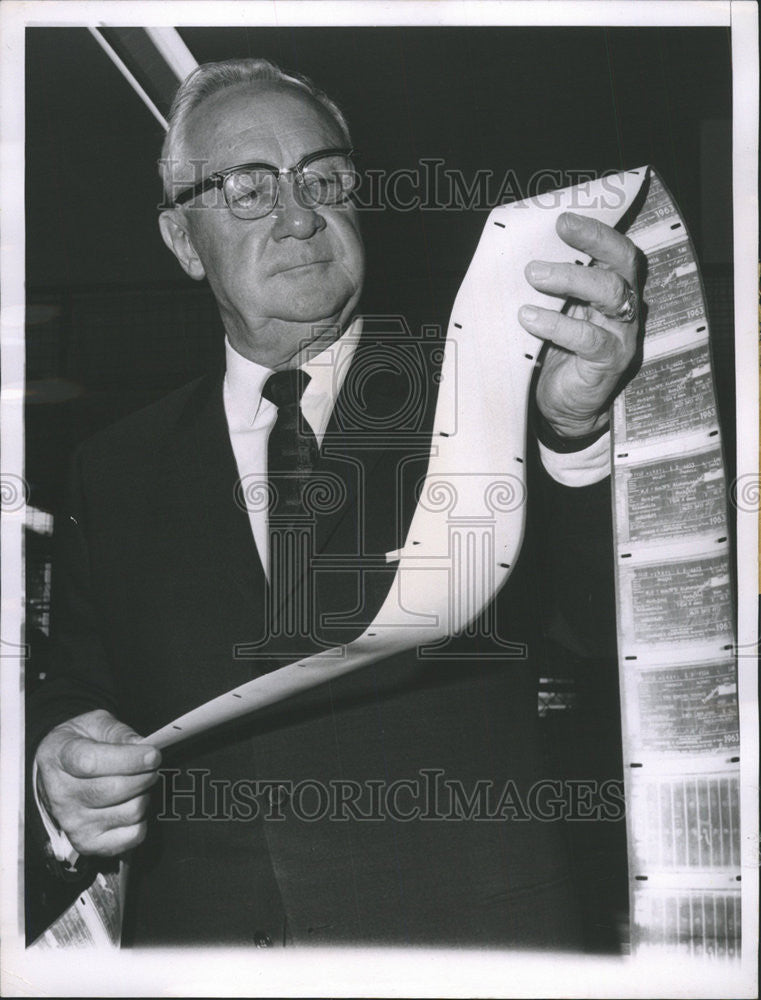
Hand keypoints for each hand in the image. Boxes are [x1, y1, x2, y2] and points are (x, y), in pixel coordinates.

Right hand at [35, 709, 161, 856]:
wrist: (56, 772)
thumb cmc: (81, 744)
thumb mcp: (96, 724)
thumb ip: (119, 733)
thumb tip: (143, 746)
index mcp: (60, 757)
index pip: (92, 763)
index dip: (129, 759)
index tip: (153, 755)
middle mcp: (62, 794)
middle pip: (114, 790)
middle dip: (145, 776)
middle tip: (151, 767)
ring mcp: (73, 822)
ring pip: (129, 812)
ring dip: (144, 795)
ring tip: (138, 784)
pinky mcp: (87, 843)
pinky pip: (132, 836)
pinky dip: (142, 820)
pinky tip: (132, 804)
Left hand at [519, 211, 642, 438]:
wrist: (565, 408)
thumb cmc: (556, 353)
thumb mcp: (554, 313)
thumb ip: (548, 288)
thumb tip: (515, 255)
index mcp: (613, 290)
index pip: (617, 252)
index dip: (596, 232)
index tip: (563, 219)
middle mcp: (624, 308)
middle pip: (619, 266)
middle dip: (589, 244)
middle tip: (552, 237)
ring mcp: (621, 335)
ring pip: (610, 294)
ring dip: (570, 279)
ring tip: (533, 275)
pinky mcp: (609, 362)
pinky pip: (590, 338)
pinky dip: (558, 325)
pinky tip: (530, 319)